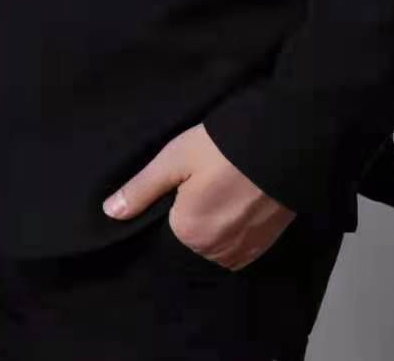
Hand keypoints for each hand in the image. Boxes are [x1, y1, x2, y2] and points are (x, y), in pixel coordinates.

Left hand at [101, 123, 296, 271]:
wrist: (284, 142)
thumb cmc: (223, 147)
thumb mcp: (175, 158)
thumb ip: (142, 189)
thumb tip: (109, 213)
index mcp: (188, 233)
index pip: (167, 227)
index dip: (174, 201)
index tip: (187, 180)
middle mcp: (215, 251)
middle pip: (193, 237)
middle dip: (196, 214)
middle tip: (208, 179)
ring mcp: (244, 251)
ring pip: (217, 243)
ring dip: (217, 224)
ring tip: (225, 188)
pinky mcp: (267, 244)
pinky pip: (240, 245)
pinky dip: (237, 227)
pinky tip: (241, 199)